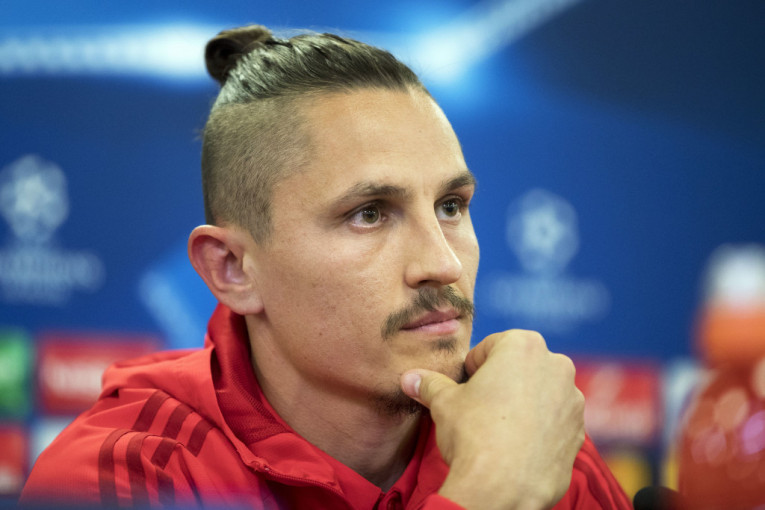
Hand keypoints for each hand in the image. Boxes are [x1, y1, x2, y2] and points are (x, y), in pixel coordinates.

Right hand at [401, 330, 584, 509]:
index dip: (473, 368)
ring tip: (498, 429)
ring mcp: (572, 400)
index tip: (465, 387)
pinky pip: (554, 421)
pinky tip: (517, 445)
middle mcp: (556, 366)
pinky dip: (538, 428)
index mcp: (523, 346)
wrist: (503, 488)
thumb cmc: (474, 435)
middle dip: (502, 382)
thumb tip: (410, 378)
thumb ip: (430, 384)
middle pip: (520, 367)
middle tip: (480, 407)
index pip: (491, 347)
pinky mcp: (578, 431)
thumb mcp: (443, 403)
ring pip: (541, 393)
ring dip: (523, 404)